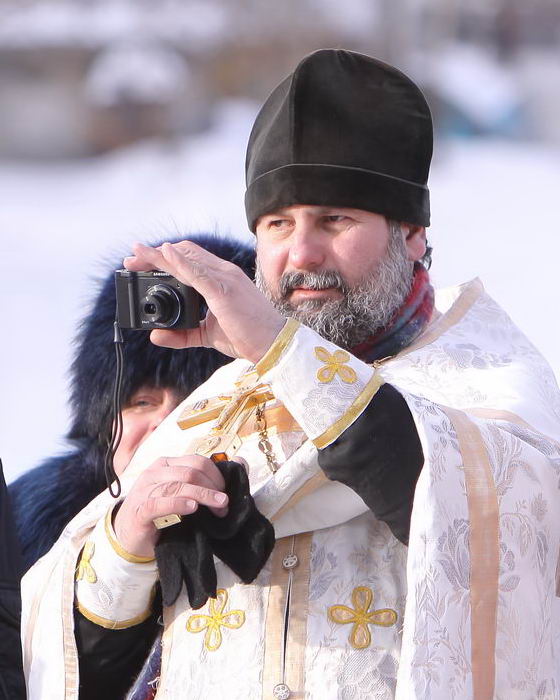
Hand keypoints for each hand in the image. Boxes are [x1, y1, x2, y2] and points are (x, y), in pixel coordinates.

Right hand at [113, 455, 228, 558]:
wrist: (130, 535)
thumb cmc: (162, 512)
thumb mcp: (182, 493)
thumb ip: (205, 481)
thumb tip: (240, 463)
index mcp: (167, 464)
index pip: (197, 461)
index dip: (216, 475)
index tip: (226, 493)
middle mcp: (155, 472)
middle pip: (190, 472)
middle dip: (212, 488)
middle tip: (224, 505)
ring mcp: (145, 490)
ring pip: (178, 485)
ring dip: (202, 496)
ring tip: (218, 508)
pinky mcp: (139, 510)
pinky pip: (159, 503)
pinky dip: (178, 504)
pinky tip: (192, 508)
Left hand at [123, 240, 285, 361]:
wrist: (273, 344)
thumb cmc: (247, 337)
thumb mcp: (207, 335)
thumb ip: (182, 334)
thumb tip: (156, 335)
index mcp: (221, 279)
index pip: (190, 259)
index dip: (166, 259)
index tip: (143, 265)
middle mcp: (223, 273)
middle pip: (184, 253)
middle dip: (155, 255)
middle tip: (131, 260)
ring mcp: (224, 279)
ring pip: (186, 258)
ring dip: (158, 256)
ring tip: (135, 255)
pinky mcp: (224, 290)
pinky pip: (197, 272)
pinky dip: (179, 262)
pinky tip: (164, 255)